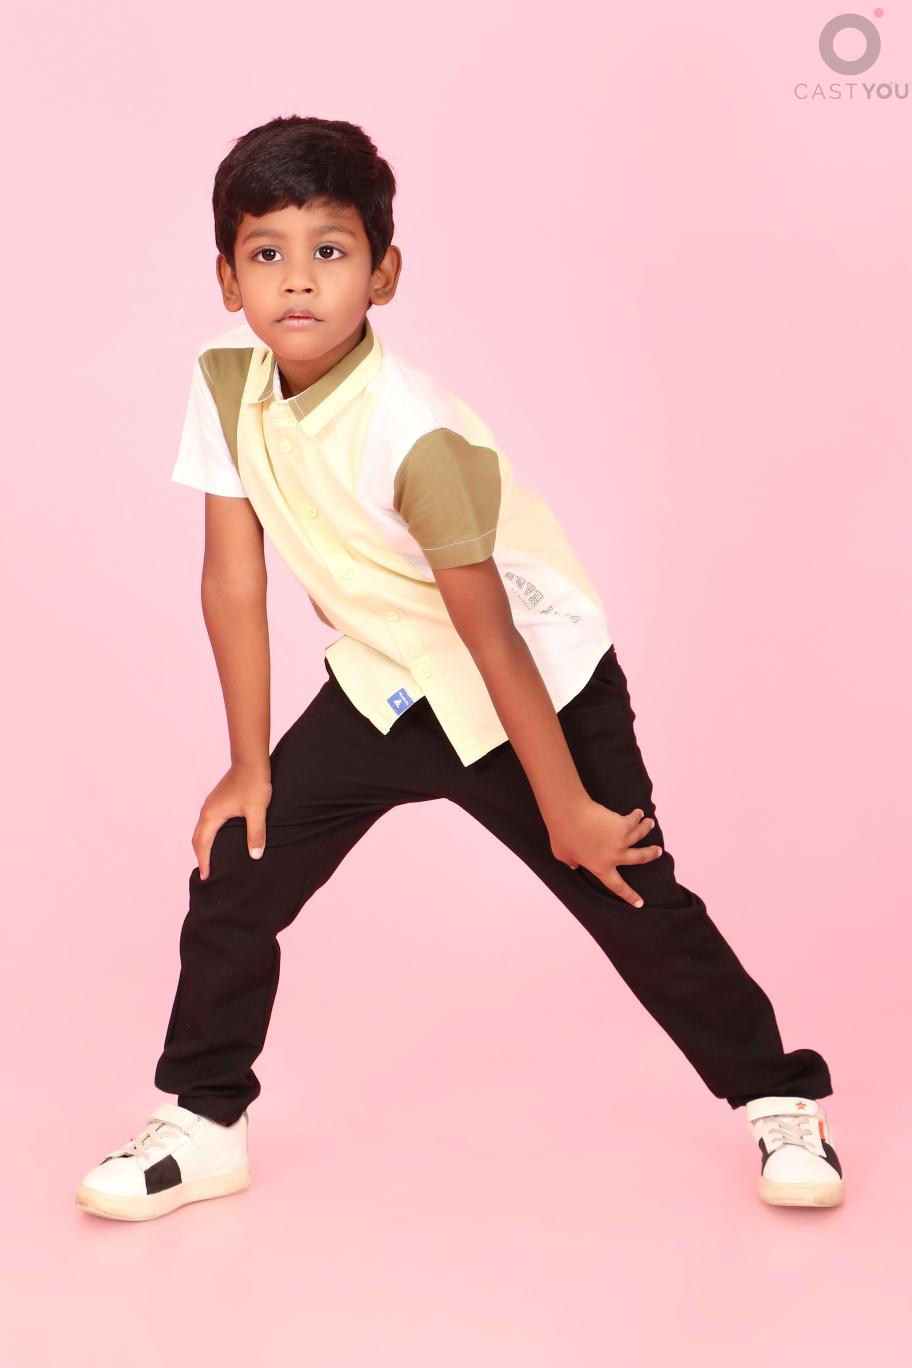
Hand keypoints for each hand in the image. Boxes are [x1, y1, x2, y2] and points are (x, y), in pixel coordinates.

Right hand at [193, 760, 272, 880]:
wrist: (251, 760)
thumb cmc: (253, 783)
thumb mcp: (257, 811)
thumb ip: (255, 834)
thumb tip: (255, 856)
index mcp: (212, 815)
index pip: (203, 844)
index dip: (204, 862)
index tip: (206, 877)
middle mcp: (207, 810)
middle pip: (198, 838)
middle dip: (200, 856)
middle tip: (207, 873)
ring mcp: (211, 804)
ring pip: (202, 830)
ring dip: (204, 846)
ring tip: (211, 860)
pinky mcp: (218, 801)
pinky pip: (208, 823)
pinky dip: (209, 836)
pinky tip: (219, 840)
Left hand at [549, 799, 662, 907]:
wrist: (569, 815)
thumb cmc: (562, 834)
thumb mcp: (562, 855)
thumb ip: (570, 863)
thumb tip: (573, 865)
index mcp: (600, 868)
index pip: (617, 886)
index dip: (630, 895)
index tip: (640, 903)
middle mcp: (615, 856)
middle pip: (639, 858)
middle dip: (651, 854)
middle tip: (658, 851)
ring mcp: (621, 840)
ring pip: (640, 835)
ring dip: (646, 828)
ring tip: (649, 823)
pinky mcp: (623, 824)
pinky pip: (634, 820)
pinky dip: (637, 815)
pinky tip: (638, 812)